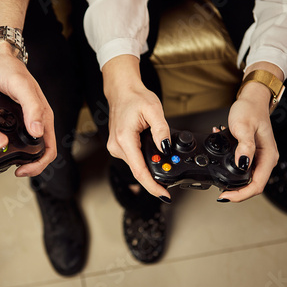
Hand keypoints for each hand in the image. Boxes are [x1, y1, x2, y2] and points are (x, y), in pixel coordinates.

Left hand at [0, 42, 55, 177]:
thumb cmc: (11, 68)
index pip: (49, 148)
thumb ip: (32, 108)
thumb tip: (37, 131)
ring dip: (14, 157)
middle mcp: (33, 122)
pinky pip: (6, 138)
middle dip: (29, 165)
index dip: (39, 163)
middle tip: (15, 170)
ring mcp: (20, 123)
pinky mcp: (6, 120)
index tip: (24, 169)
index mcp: (42, 117)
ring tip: (3, 161)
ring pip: (21, 147)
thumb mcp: (22, 87)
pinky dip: (0, 145)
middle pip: (37, 152)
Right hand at [102, 56, 170, 200]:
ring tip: (161, 154)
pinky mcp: (118, 147)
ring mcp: (116, 148)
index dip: (153, 186)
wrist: (121, 91)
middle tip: (170, 178)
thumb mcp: (154, 109)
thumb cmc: (134, 97)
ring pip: (136, 165)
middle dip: (155, 176)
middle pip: (139, 170)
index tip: (164, 195)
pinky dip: (144, 160)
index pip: (140, 171)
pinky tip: (151, 152)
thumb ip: (162, 130)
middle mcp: (117, 146)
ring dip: (150, 165)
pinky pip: (134, 159)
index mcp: (125, 139)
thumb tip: (166, 148)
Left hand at [217, 85, 278, 201]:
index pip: (257, 185)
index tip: (226, 196)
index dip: (241, 194)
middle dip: (235, 192)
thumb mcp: (244, 127)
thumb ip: (244, 146)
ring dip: (231, 181)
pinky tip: (219, 164)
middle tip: (219, 193)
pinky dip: (230, 169)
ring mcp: (258, 158)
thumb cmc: (250, 110)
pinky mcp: (251, 155)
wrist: (251, 99)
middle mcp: (265, 160)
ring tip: (218, 181)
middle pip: (252, 185)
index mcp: (268, 156)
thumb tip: (242, 165)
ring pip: (246, 179)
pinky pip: (241, 168)